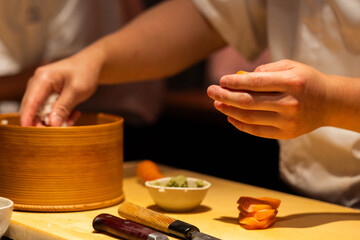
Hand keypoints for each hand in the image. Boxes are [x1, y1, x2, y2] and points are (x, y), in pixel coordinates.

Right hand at [20, 55, 99, 126]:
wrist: (92, 63)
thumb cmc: (85, 73)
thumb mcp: (76, 91)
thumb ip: (64, 107)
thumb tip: (52, 124)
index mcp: (43, 78)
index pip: (31, 101)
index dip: (28, 117)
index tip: (29, 131)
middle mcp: (38, 82)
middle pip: (32, 107)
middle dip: (43, 122)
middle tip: (57, 131)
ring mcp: (42, 88)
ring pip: (41, 110)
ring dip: (54, 119)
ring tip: (71, 122)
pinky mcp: (48, 93)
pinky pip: (49, 108)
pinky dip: (59, 114)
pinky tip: (73, 115)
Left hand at [207, 59, 332, 138]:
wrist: (330, 103)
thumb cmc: (306, 80)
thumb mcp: (291, 66)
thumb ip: (266, 70)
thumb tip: (240, 78)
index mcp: (292, 83)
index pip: (256, 82)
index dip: (234, 82)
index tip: (221, 80)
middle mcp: (290, 103)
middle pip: (248, 102)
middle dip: (225, 96)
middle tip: (211, 91)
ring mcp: (288, 121)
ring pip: (250, 117)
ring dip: (229, 110)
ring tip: (217, 104)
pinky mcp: (286, 134)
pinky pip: (257, 131)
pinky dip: (240, 124)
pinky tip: (230, 116)